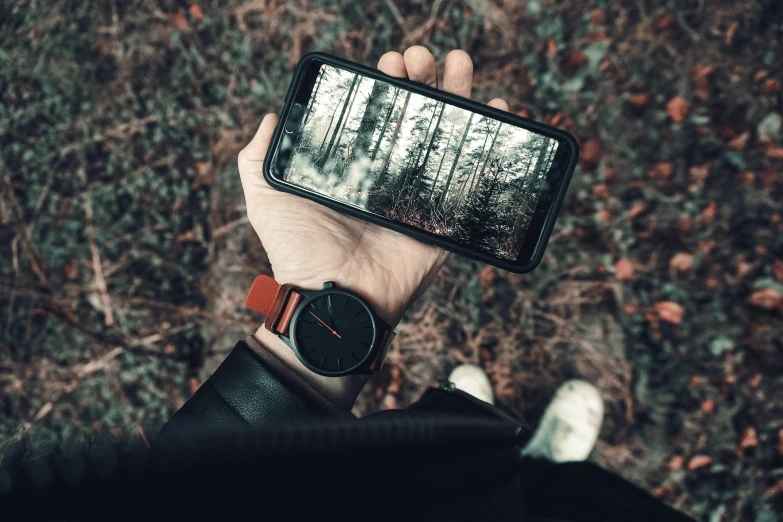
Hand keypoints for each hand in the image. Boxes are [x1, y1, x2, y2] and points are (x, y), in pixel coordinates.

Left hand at [238, 46, 508, 408]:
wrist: (332, 299)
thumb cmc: (297, 252)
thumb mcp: (266, 198)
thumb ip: (259, 158)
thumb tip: (271, 116)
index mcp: (354, 166)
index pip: (377, 113)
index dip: (386, 82)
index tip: (391, 60)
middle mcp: (388, 176)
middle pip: (415, 117)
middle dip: (424, 80)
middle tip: (424, 58)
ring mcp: (419, 196)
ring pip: (446, 138)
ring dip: (457, 96)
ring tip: (460, 64)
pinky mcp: (444, 220)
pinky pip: (472, 180)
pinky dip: (492, 145)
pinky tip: (499, 110)